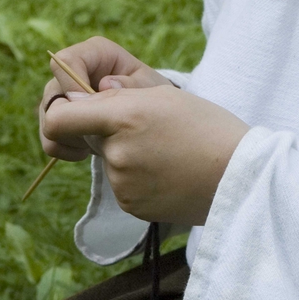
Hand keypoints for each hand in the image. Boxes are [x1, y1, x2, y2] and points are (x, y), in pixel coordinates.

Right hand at [39, 36, 169, 161]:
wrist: (149, 114)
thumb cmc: (151, 93)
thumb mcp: (151, 87)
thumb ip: (133, 85)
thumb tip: (105, 84)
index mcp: (95, 53)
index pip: (65, 62)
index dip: (73, 86)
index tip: (96, 110)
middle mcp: (72, 70)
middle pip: (52, 93)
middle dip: (72, 119)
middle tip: (98, 135)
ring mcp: (62, 94)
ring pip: (46, 117)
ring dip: (69, 137)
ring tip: (96, 146)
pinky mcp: (59, 117)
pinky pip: (48, 136)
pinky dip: (63, 148)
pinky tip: (85, 152)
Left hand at [42, 84, 249, 225]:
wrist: (241, 177)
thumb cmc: (208, 127)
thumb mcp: (165, 95)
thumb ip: (119, 93)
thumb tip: (83, 96)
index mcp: (123, 117)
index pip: (57, 119)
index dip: (61, 110)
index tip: (78, 108)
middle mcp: (116, 153)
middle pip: (87, 136)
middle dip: (107, 128)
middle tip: (147, 127)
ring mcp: (122, 184)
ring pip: (108, 159)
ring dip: (127, 152)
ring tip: (168, 150)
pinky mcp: (131, 206)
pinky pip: (122, 182)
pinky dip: (138, 174)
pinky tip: (169, 170)